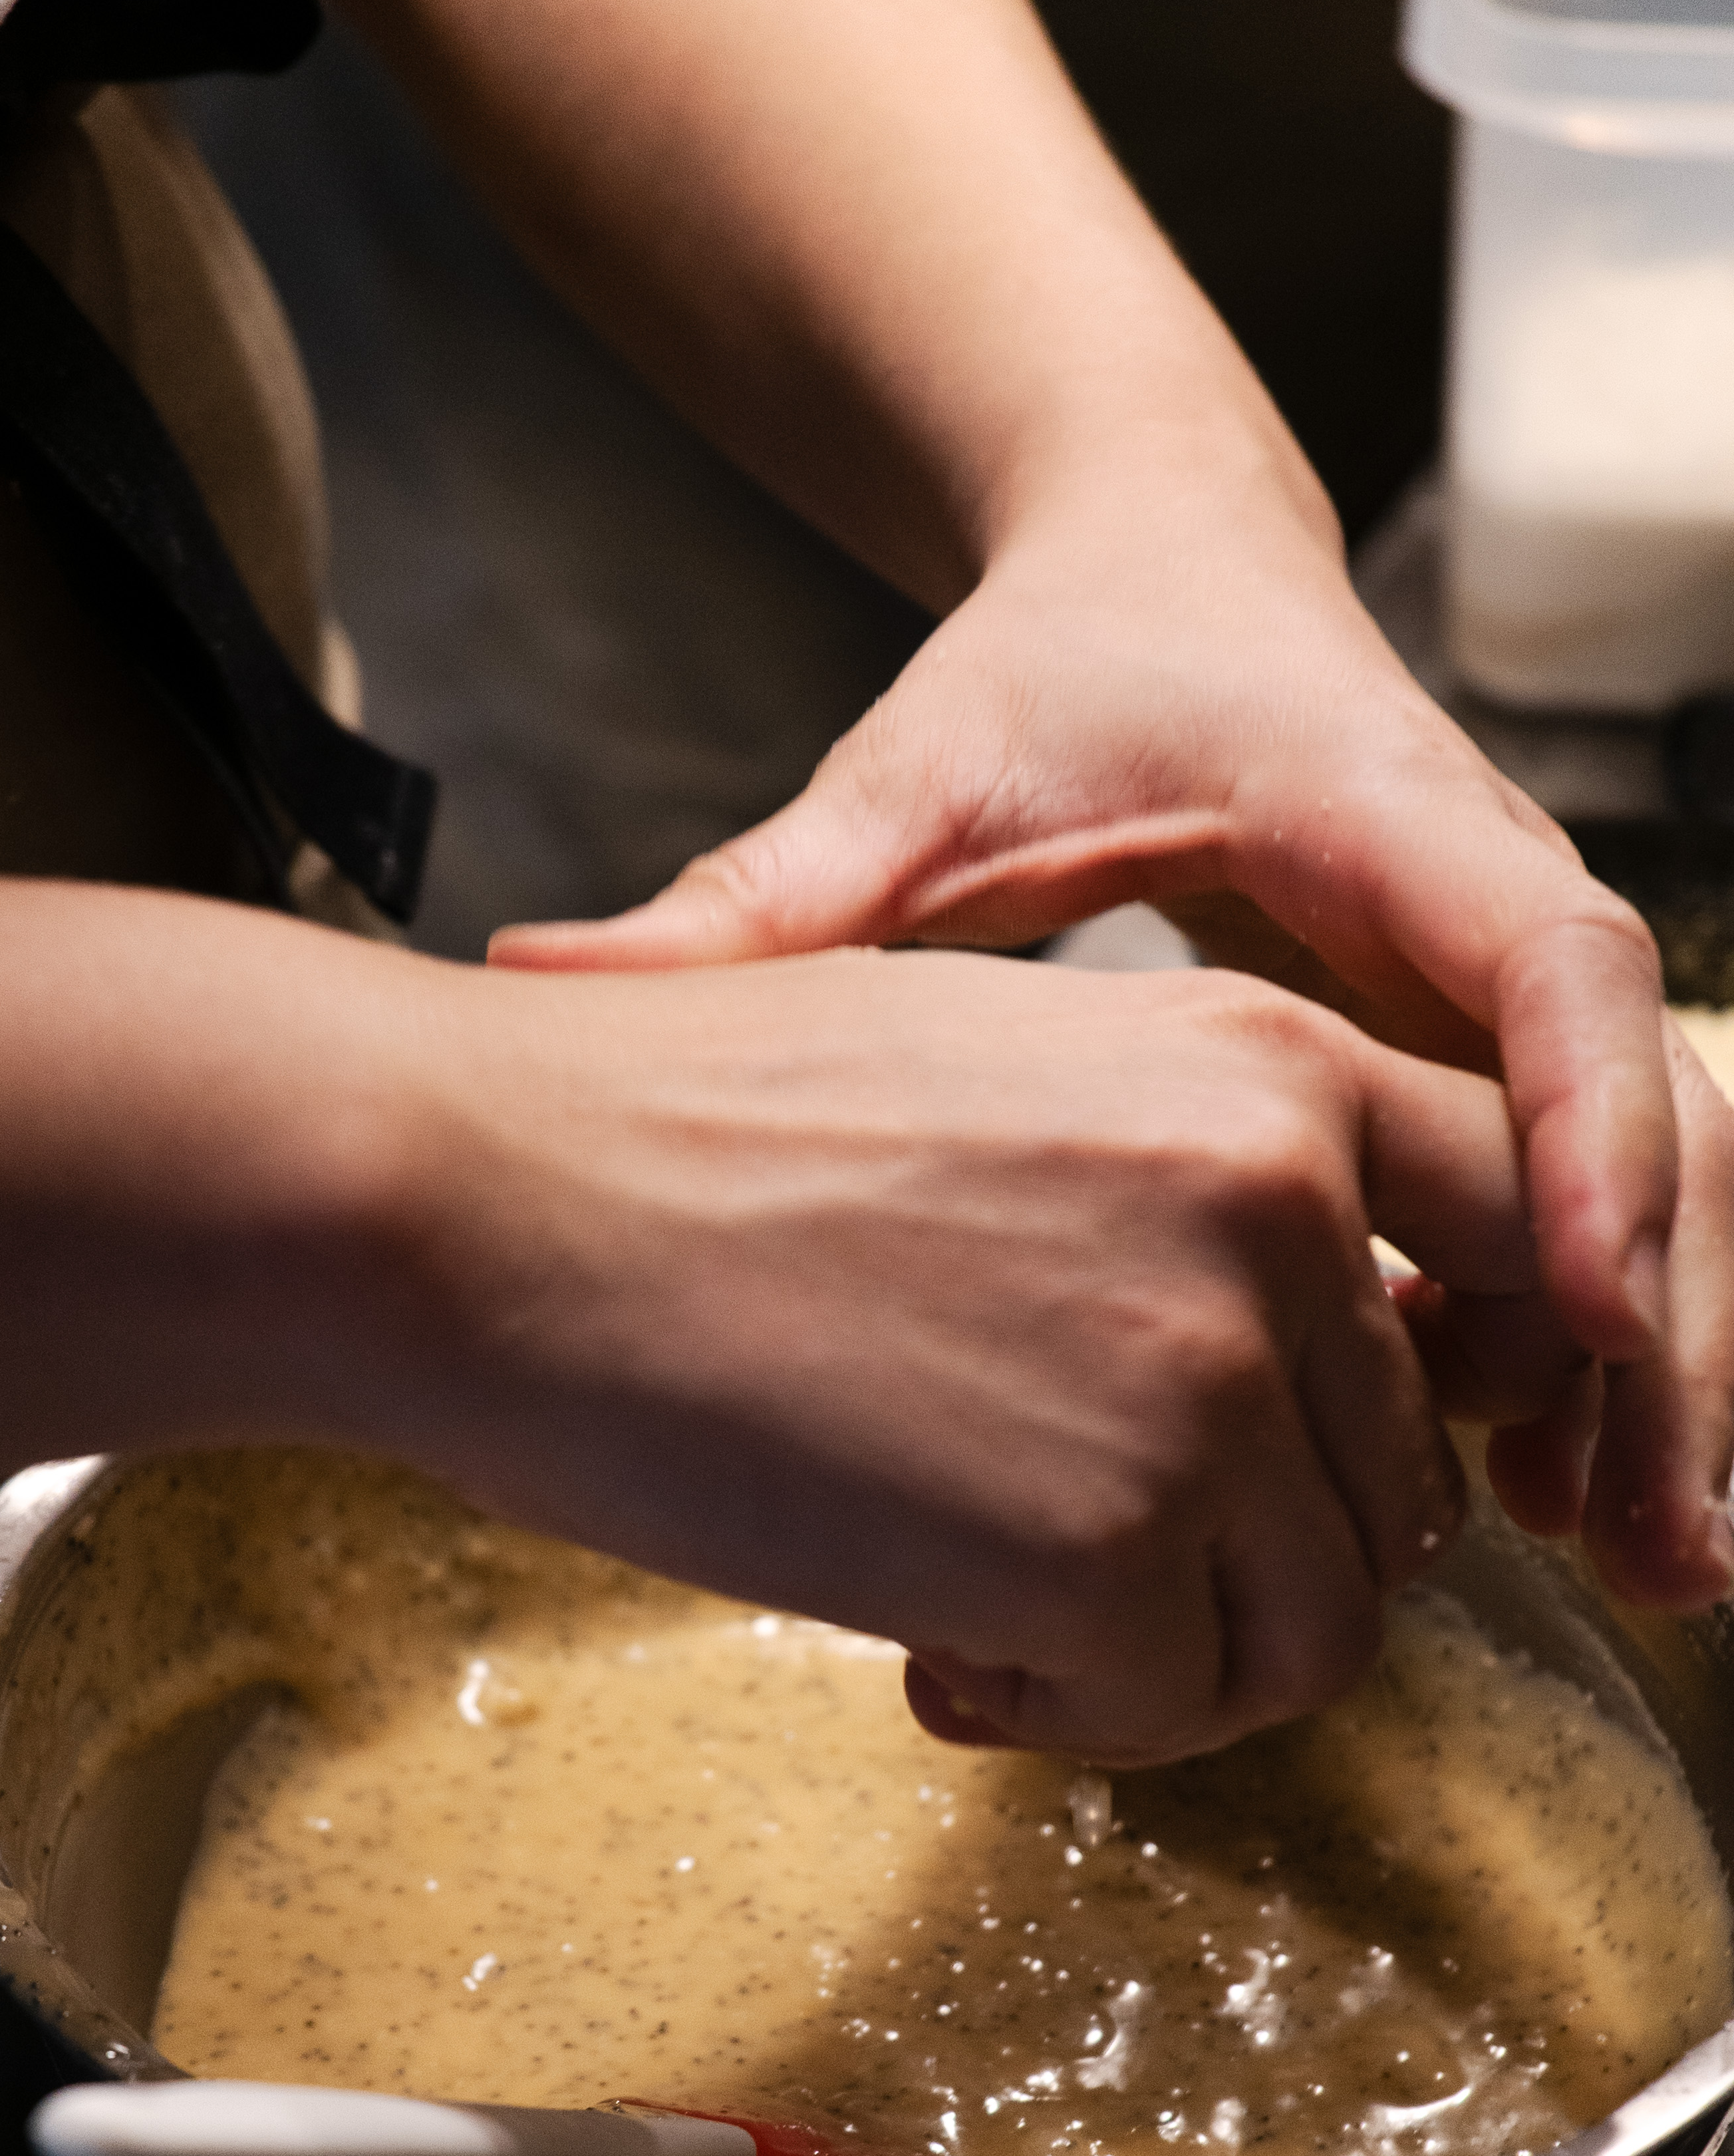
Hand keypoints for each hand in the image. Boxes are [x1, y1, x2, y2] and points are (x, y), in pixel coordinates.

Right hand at [0, 863, 1546, 1765]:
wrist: (486, 1204)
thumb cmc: (686, 1135)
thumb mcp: (1005, 1075)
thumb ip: (1187, 1187)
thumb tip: (1282, 1355)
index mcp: (1266, 1068)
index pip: (1518, 1232)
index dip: (1449, 1370)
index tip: (1340, 1450)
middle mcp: (1282, 1216)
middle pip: (1397, 1475)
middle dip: (1252, 1552)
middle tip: (1080, 1560)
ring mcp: (1205, 1387)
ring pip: (1314, 1620)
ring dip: (1168, 1654)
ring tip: (995, 1614)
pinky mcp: (1104, 1553)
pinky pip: (1166, 1704)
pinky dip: (1060, 1710)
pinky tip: (924, 1645)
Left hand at [489, 470, 1733, 1610]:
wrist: (1157, 588)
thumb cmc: (1050, 676)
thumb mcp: (918, 784)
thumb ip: (768, 898)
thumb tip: (535, 985)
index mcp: (1384, 814)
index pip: (1555, 971)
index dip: (1591, 1143)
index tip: (1574, 1313)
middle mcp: (1480, 907)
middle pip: (1654, 1122)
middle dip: (1674, 1335)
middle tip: (1656, 1547)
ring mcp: (1490, 990)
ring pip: (1641, 1188)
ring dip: (1645, 1376)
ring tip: (1635, 1567)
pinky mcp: (1462, 1054)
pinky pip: (1558, 1212)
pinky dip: (1560, 1349)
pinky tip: (1522, 1492)